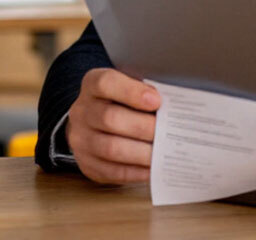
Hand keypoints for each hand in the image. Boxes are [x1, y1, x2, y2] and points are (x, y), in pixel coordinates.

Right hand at [67, 68, 160, 183]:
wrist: (93, 123)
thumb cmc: (120, 102)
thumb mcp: (129, 86)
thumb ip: (146, 91)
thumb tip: (175, 105)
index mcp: (92, 85)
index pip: (106, 84)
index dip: (131, 92)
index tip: (157, 100)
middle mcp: (82, 112)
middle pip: (110, 118)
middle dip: (144, 127)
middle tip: (169, 132)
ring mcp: (81, 140)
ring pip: (111, 148)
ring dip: (142, 153)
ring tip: (165, 152)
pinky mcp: (88, 165)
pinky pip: (112, 171)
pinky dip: (137, 171)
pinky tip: (154, 167)